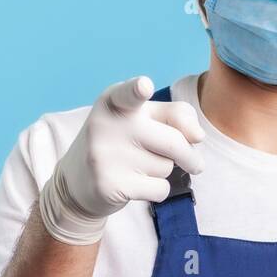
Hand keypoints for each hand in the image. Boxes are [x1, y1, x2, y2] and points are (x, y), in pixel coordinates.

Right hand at [39, 76, 205, 244]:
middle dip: (189, 156)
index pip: (130, 94)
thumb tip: (198, 136)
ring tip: (137, 166)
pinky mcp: (110, 185)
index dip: (138, 89)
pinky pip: (160, 189)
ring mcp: (105, 156)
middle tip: (192, 163)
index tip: (144, 85)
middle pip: (174, 141)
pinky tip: (135, 185)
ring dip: (163, 170)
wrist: (78, 182)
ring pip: (167, 167)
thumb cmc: (122, 142)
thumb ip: (177, 116)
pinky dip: (157, 190)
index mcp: (115, 100)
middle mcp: (107, 124)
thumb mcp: (144, 118)